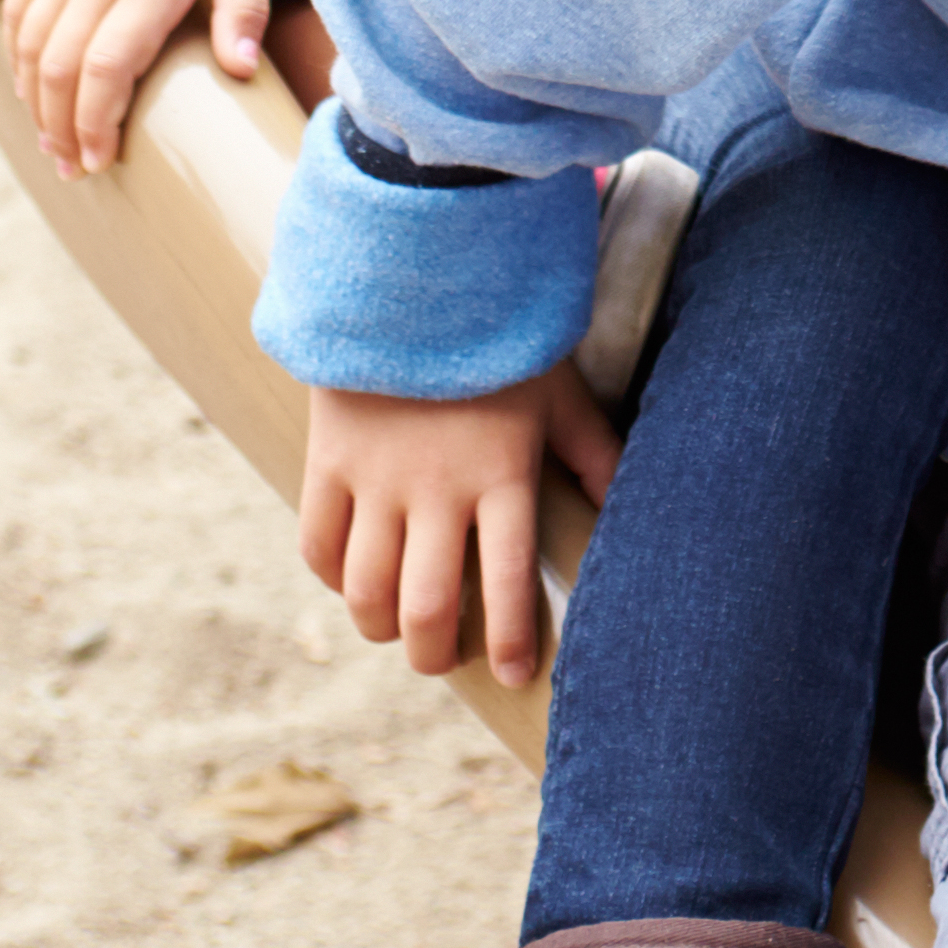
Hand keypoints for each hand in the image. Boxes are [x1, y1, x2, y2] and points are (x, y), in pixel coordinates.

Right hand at [6, 0, 271, 174]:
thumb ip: (243, 8)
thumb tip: (240, 71)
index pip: (106, 66)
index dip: (95, 122)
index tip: (99, 160)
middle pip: (58, 63)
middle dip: (60, 124)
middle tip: (72, 164)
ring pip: (28, 38)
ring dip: (32, 96)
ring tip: (51, 137)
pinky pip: (17, 3)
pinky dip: (15, 49)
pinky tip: (30, 81)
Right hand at [300, 355, 624, 686]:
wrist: (414, 272)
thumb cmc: (497, 337)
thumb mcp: (559, 391)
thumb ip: (594, 452)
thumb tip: (628, 504)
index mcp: (502, 473)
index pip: (508, 581)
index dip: (514, 641)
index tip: (519, 675)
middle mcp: (437, 487)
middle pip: (424, 609)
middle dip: (434, 653)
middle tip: (444, 656)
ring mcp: (377, 477)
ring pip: (365, 591)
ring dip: (380, 627)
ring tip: (397, 629)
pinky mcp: (329, 460)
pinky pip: (318, 546)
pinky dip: (333, 578)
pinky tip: (354, 578)